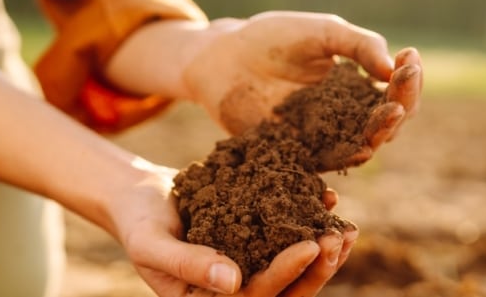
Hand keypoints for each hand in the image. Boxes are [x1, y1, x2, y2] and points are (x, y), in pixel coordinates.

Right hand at [109, 167, 357, 296]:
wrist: (139, 197)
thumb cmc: (138, 224)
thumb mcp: (152, 244)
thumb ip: (188, 264)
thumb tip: (233, 282)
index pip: (256, 295)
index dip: (286, 272)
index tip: (311, 244)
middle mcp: (234, 292)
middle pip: (287, 291)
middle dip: (317, 268)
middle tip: (340, 238)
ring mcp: (249, 268)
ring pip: (295, 270)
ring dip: (324, 252)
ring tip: (347, 228)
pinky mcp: (256, 243)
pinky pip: (289, 239)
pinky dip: (310, 222)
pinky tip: (328, 202)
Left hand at [182, 11, 422, 168]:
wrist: (224, 56)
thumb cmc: (274, 39)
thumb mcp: (324, 33)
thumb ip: (359, 46)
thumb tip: (394, 69)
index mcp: (357, 90)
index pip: (396, 93)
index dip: (408, 78)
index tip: (410, 57)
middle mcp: (345, 119)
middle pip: (388, 124)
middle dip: (403, 104)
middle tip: (404, 84)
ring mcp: (322, 139)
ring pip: (364, 146)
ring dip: (382, 132)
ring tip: (390, 112)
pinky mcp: (297, 155)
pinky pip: (327, 165)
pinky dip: (347, 159)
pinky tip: (362, 147)